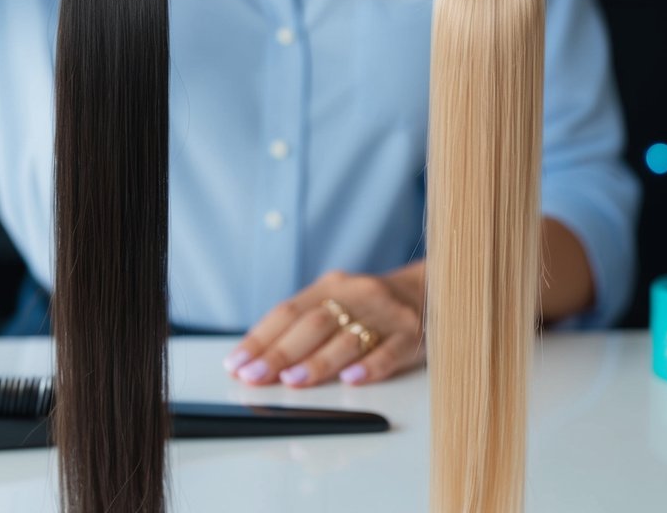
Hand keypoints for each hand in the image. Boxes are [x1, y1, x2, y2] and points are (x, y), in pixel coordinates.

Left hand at [223, 265, 425, 387]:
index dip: (260, 338)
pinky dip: (371, 366)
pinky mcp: (412, 335)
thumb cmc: (369, 305)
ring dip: (319, 361)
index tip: (236, 363)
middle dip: (280, 353)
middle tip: (256, 376)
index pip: (288, 311)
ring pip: (349, 338)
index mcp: (331, 286)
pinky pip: (391, 351)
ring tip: (295, 380)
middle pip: (314, 324)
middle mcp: (357, 296)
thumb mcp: (336, 301)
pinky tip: (352, 380)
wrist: (429, 289)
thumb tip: (254, 358)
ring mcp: (386, 315)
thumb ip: (301, 325)